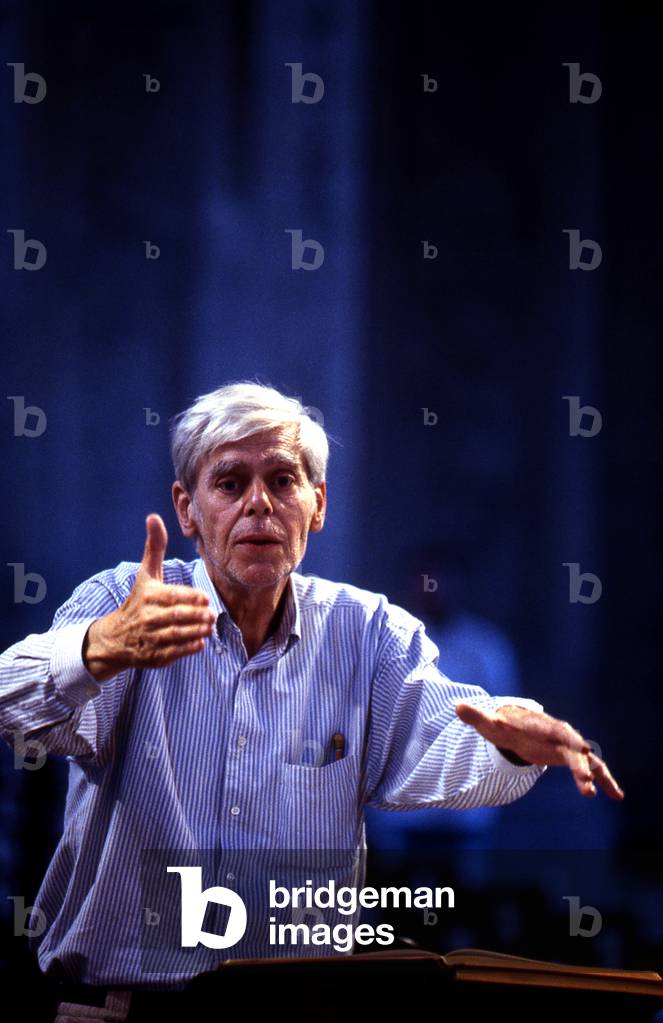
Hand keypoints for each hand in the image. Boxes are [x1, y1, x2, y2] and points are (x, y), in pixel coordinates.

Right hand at [82, 514, 216, 681]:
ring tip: (209, 627)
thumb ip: (154, 547)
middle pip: (176, 617)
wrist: (115, 637)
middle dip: (196, 616)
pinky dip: (187, 649)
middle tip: (212, 615)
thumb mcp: (146, 574)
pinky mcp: (153, 657)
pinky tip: (200, 643)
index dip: (190, 598)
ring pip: (175, 636)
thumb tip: (153, 517)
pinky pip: (172, 653)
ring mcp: (149, 638)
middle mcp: (147, 618)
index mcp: (147, 596)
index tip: (205, 599)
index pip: (172, 597)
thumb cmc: (137, 600)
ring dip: (195, 632)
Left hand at [455, 702, 623, 800]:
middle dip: (582, 765)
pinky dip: (605, 781)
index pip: (558, 732)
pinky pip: (593, 770)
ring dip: (595, 776)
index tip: (582, 750)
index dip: (569, 742)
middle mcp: (561, 735)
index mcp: (544, 725)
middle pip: (575, 749)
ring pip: (588, 761)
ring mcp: (569, 748)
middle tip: (585, 783)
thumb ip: (476, 717)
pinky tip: (617, 796)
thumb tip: (457, 707)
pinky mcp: (573, 759)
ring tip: (601, 794)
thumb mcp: (490, 723)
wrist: (519, 726)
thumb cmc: (506, 724)